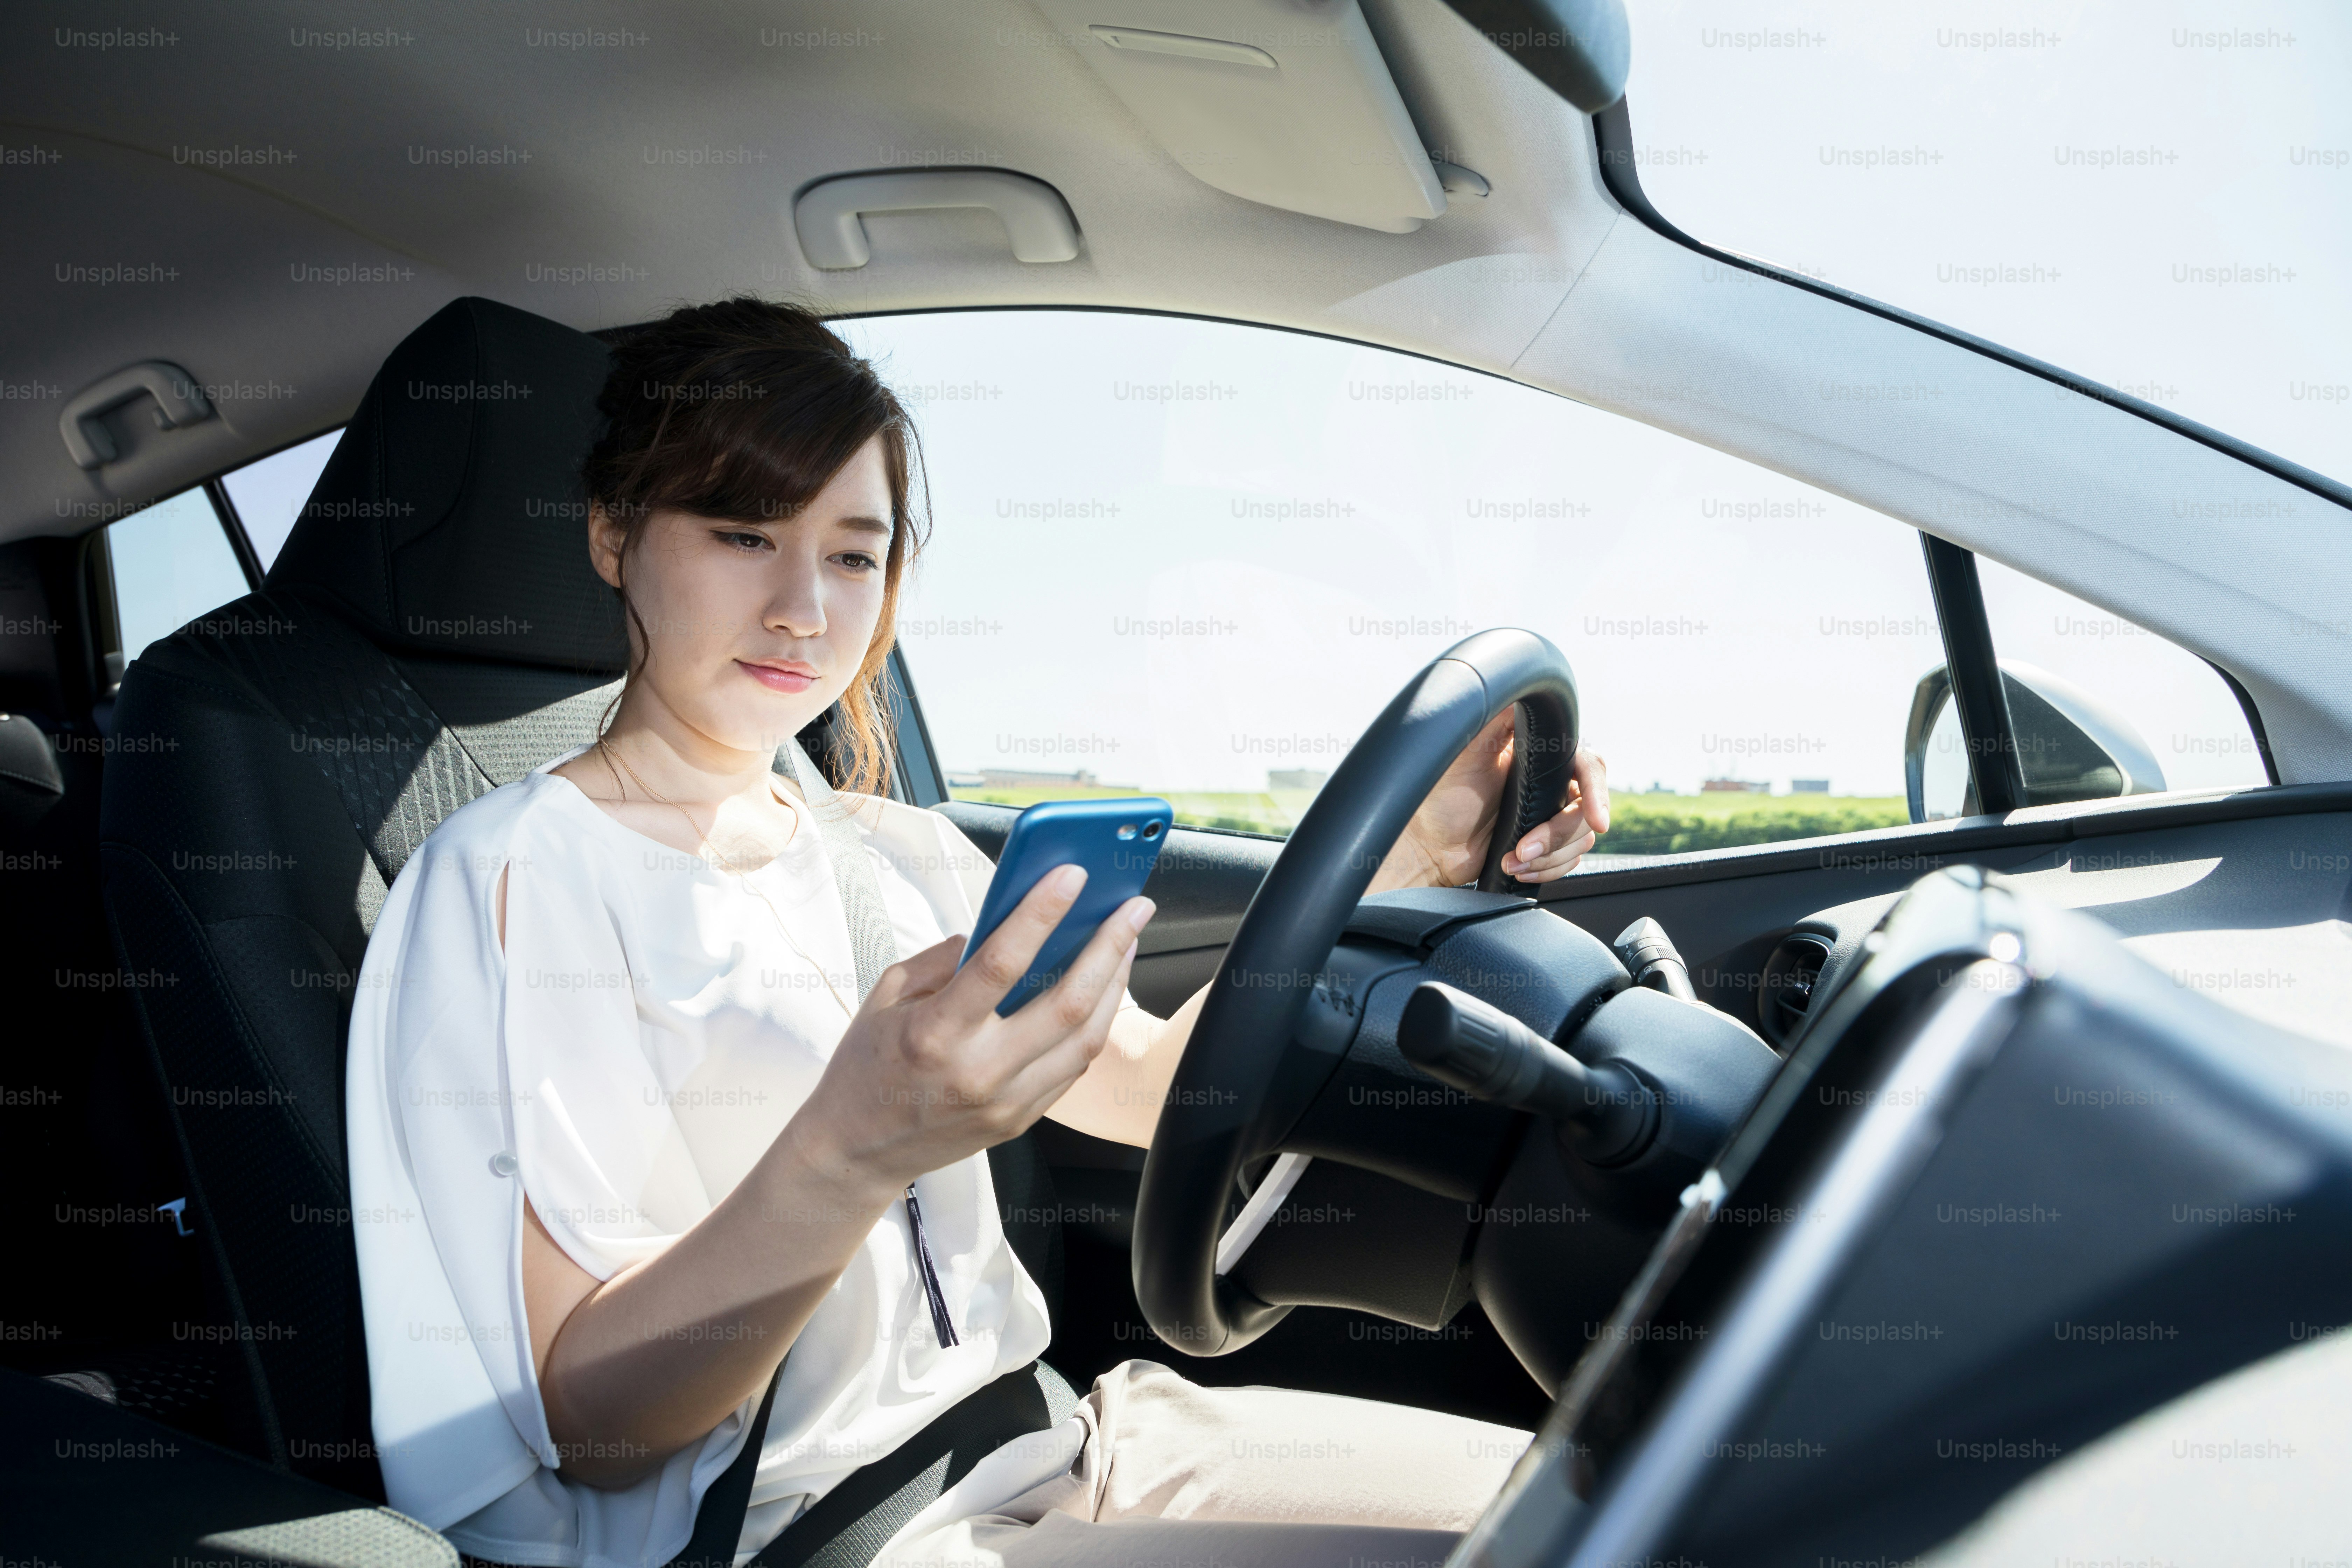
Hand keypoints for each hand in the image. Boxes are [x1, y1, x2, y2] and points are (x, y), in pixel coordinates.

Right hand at [789, 865, 1153, 1194]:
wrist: (856, 1150)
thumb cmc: (866, 1067)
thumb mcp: (887, 996)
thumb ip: (943, 959)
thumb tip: (998, 929)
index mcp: (935, 1033)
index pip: (1001, 962)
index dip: (1042, 913)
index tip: (1073, 874)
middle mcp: (978, 1072)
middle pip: (1066, 1004)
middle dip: (1109, 946)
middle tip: (1134, 906)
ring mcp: (1004, 1102)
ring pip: (1084, 1039)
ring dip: (1114, 985)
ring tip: (1126, 943)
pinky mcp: (1019, 1121)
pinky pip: (1071, 1068)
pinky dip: (1093, 1025)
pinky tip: (1102, 992)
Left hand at [1369, 711, 1610, 889]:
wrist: (1426, 845)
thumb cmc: (1439, 795)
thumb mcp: (1466, 746)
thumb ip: (1498, 716)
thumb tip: (1523, 690)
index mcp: (1540, 754)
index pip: (1589, 765)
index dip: (1597, 792)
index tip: (1598, 821)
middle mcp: (1550, 781)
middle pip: (1587, 808)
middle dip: (1558, 835)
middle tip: (1524, 847)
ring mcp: (1548, 814)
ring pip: (1581, 838)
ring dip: (1549, 856)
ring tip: (1513, 858)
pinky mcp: (1544, 845)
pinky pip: (1570, 860)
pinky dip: (1546, 869)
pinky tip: (1517, 867)